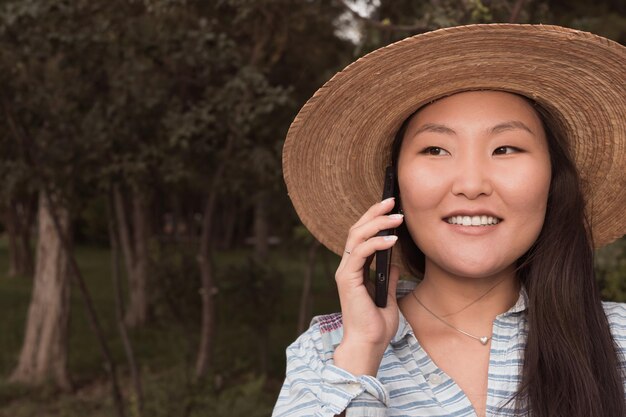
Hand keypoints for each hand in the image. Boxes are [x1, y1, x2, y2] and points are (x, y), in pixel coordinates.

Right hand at [332, 197, 402, 375]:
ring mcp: (346, 271)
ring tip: (398, 217)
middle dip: (374, 212)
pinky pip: (361, 252)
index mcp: (355, 269)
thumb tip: (393, 261)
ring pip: (357, 236)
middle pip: (357, 229)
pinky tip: (392, 239)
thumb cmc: (377, 324)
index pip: (362, 235)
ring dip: (378, 223)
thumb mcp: (388, 295)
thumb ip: (387, 277)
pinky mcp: (348, 279)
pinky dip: (377, 243)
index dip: (374, 218)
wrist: (369, 344)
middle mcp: (348, 267)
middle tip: (393, 200)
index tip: (391, 206)